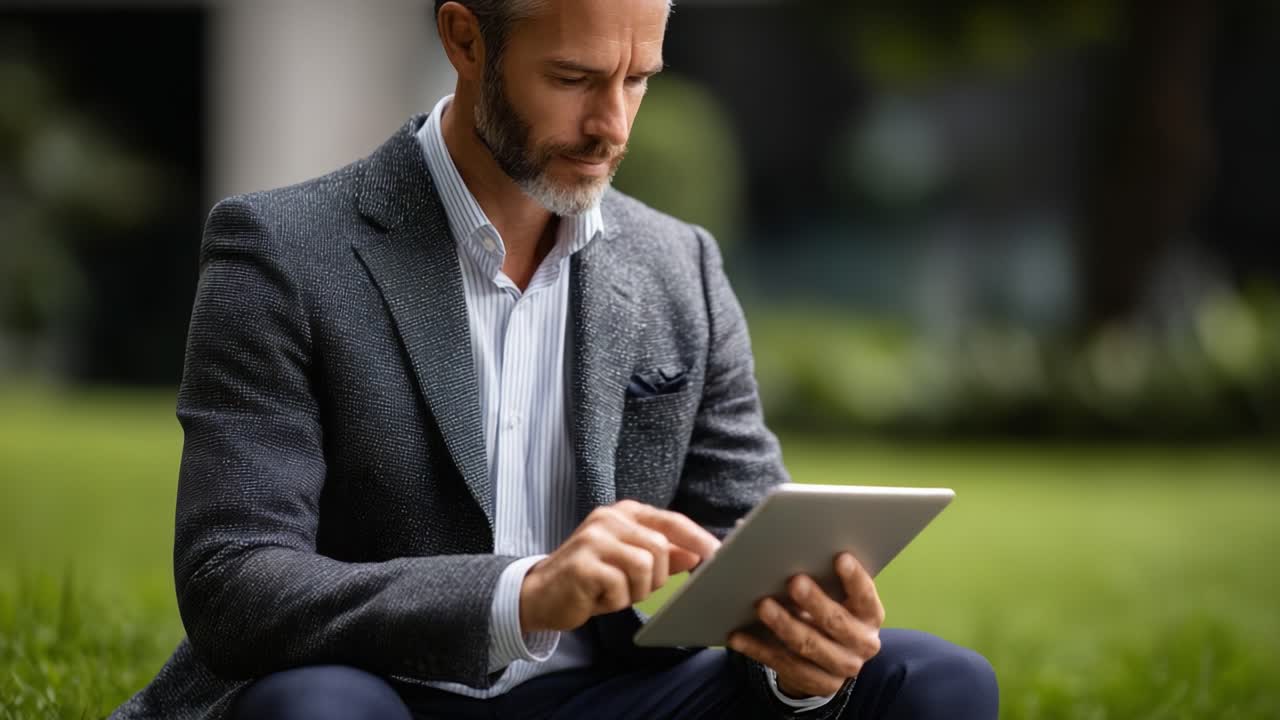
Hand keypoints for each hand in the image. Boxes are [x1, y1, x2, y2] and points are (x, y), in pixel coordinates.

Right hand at [519, 499, 720, 633]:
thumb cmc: (592, 579)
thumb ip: (663, 556)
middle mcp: (609, 518)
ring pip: (644, 567)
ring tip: (612, 592)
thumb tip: (698, 554)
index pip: (671, 521)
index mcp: (624, 513)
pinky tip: (597, 597)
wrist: (541, 595)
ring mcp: (594, 538)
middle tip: (631, 588)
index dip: (697, 538)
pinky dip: (615, 600)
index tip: (719, 555)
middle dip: (654, 578)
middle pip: (660, 548)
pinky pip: (621, 586)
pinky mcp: (582, 563)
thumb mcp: (630, 565)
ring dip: (634, 591)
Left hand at [728, 553, 884, 697]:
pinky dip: (757, 648)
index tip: (839, 557)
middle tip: (794, 581)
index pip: (865, 594)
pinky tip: (737, 635)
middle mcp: (863, 643)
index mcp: (870, 614)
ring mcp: (841, 668)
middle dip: (815, 601)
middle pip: (836, 622)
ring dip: (784, 625)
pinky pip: (783, 665)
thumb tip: (769, 537)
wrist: (828, 659)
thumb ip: (818, 570)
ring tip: (762, 605)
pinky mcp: (817, 684)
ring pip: (809, 646)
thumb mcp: (832, 593)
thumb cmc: (825, 610)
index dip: (854, 577)